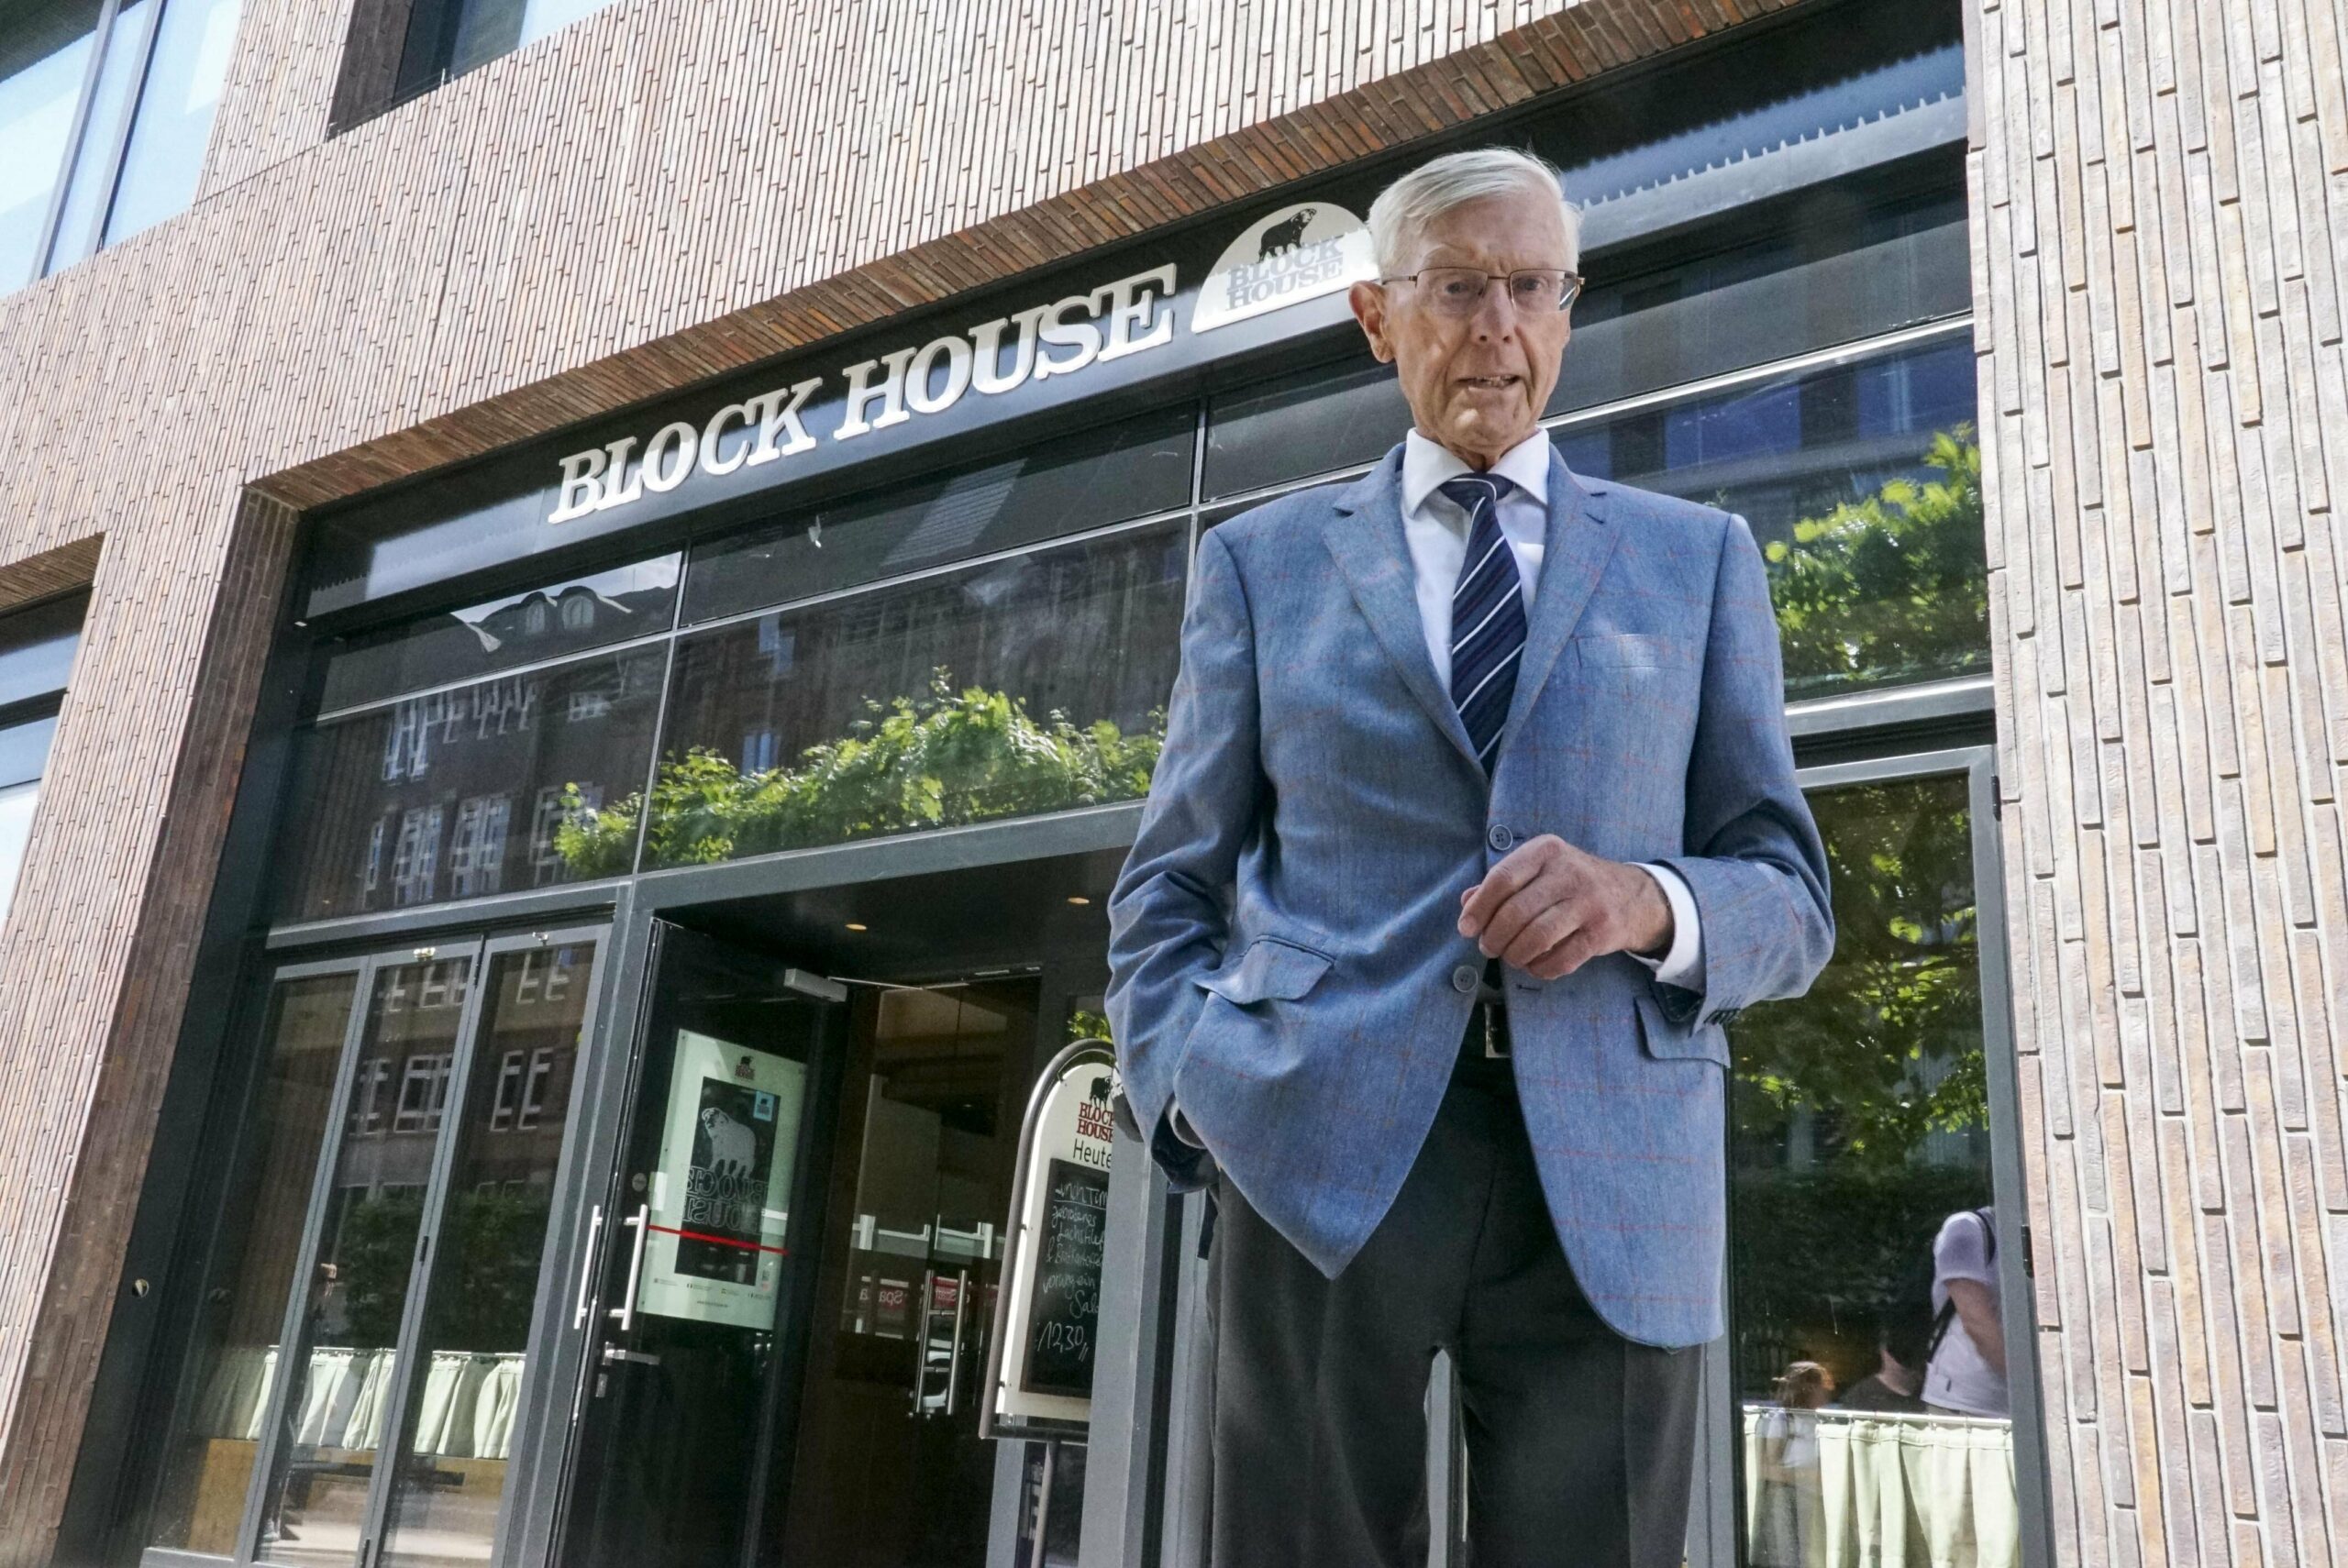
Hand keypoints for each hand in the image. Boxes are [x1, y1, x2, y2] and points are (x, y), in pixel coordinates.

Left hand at [1457, 835, 1672, 979]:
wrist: (1632, 895)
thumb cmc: (1570, 883)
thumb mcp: (1538, 870)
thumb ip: (1502, 883)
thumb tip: (1467, 903)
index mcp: (1547, 850)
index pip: (1503, 878)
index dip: (1479, 908)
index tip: (1467, 929)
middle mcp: (1569, 872)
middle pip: (1517, 912)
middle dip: (1495, 937)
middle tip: (1489, 948)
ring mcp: (1589, 902)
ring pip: (1537, 937)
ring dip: (1515, 954)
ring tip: (1510, 957)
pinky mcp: (1602, 932)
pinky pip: (1562, 959)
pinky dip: (1540, 968)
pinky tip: (1534, 965)